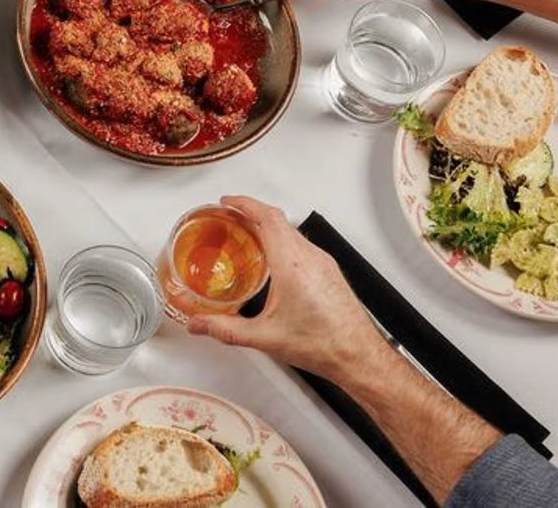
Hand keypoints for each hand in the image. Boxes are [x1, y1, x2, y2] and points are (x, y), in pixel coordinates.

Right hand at [186, 197, 384, 382]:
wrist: (358, 355)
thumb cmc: (324, 343)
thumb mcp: (265, 337)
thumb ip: (225, 330)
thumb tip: (199, 325)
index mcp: (292, 264)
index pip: (267, 218)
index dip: (245, 204)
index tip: (228, 201)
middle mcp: (310, 257)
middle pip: (280, 219)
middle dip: (253, 212)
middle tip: (233, 215)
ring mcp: (324, 263)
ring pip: (293, 231)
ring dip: (269, 226)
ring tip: (250, 235)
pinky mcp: (330, 272)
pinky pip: (303, 245)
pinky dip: (284, 240)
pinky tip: (275, 260)